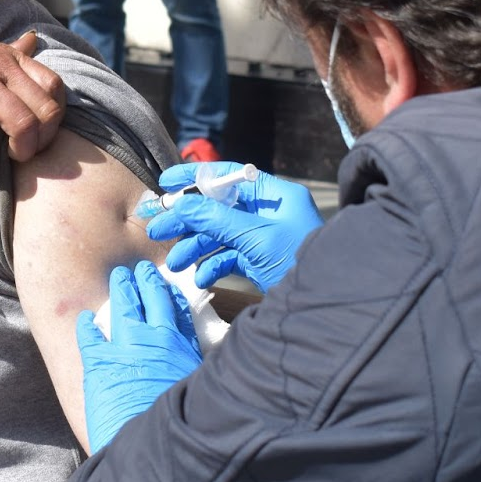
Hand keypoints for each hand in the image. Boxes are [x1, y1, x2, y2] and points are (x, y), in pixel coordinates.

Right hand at [0, 24, 65, 160]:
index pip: (55, 87)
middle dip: (40, 141)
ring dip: (17, 149)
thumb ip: (7, 53)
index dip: (54, 119)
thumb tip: (34, 40)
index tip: (35, 135)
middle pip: (47, 110)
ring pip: (22, 123)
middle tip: (19, 152)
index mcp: (8, 55)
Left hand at [75, 262, 202, 450]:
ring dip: (120, 291)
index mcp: (179, 345)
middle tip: (138, 271)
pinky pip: (90, 335)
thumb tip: (206, 360)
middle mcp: (152, 339)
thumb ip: (194, 366)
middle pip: (147, 299)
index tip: (165, 282)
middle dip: (142, 281)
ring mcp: (123, 348)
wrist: (148, 446)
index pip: (174, 308)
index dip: (168, 292)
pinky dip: (87, 325)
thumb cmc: (180, 424)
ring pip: (121, 308)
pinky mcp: (98, 363)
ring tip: (119, 279)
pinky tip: (85, 319)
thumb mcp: (196, 386)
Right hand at [147, 162, 323, 292]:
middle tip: (156, 230)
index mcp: (273, 196)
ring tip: (174, 264)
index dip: (195, 178)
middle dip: (187, 221)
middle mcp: (268, 213)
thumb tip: (181, 204)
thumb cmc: (298, 260)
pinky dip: (214, 266)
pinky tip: (201, 278)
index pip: (228, 176)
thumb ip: (217, 219)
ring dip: (195, 248)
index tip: (165, 184)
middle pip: (218, 208)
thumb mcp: (255, 237)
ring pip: (220, 235)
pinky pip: (230, 257)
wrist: (323, 305)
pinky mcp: (261, 261)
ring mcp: (264, 238)